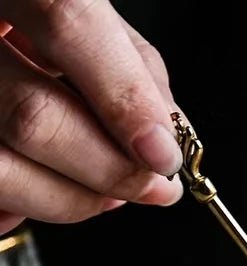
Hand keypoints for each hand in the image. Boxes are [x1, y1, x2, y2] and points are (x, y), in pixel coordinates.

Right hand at [0, 1, 182, 234]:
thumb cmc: (28, 16)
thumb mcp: (82, 14)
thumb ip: (130, 66)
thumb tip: (166, 140)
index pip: (67, 21)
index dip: (124, 98)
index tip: (164, 156)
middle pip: (32, 116)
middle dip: (109, 170)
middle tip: (152, 187)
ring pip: (0, 169)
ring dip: (71, 198)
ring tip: (108, 194)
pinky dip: (26, 203)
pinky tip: (47, 185)